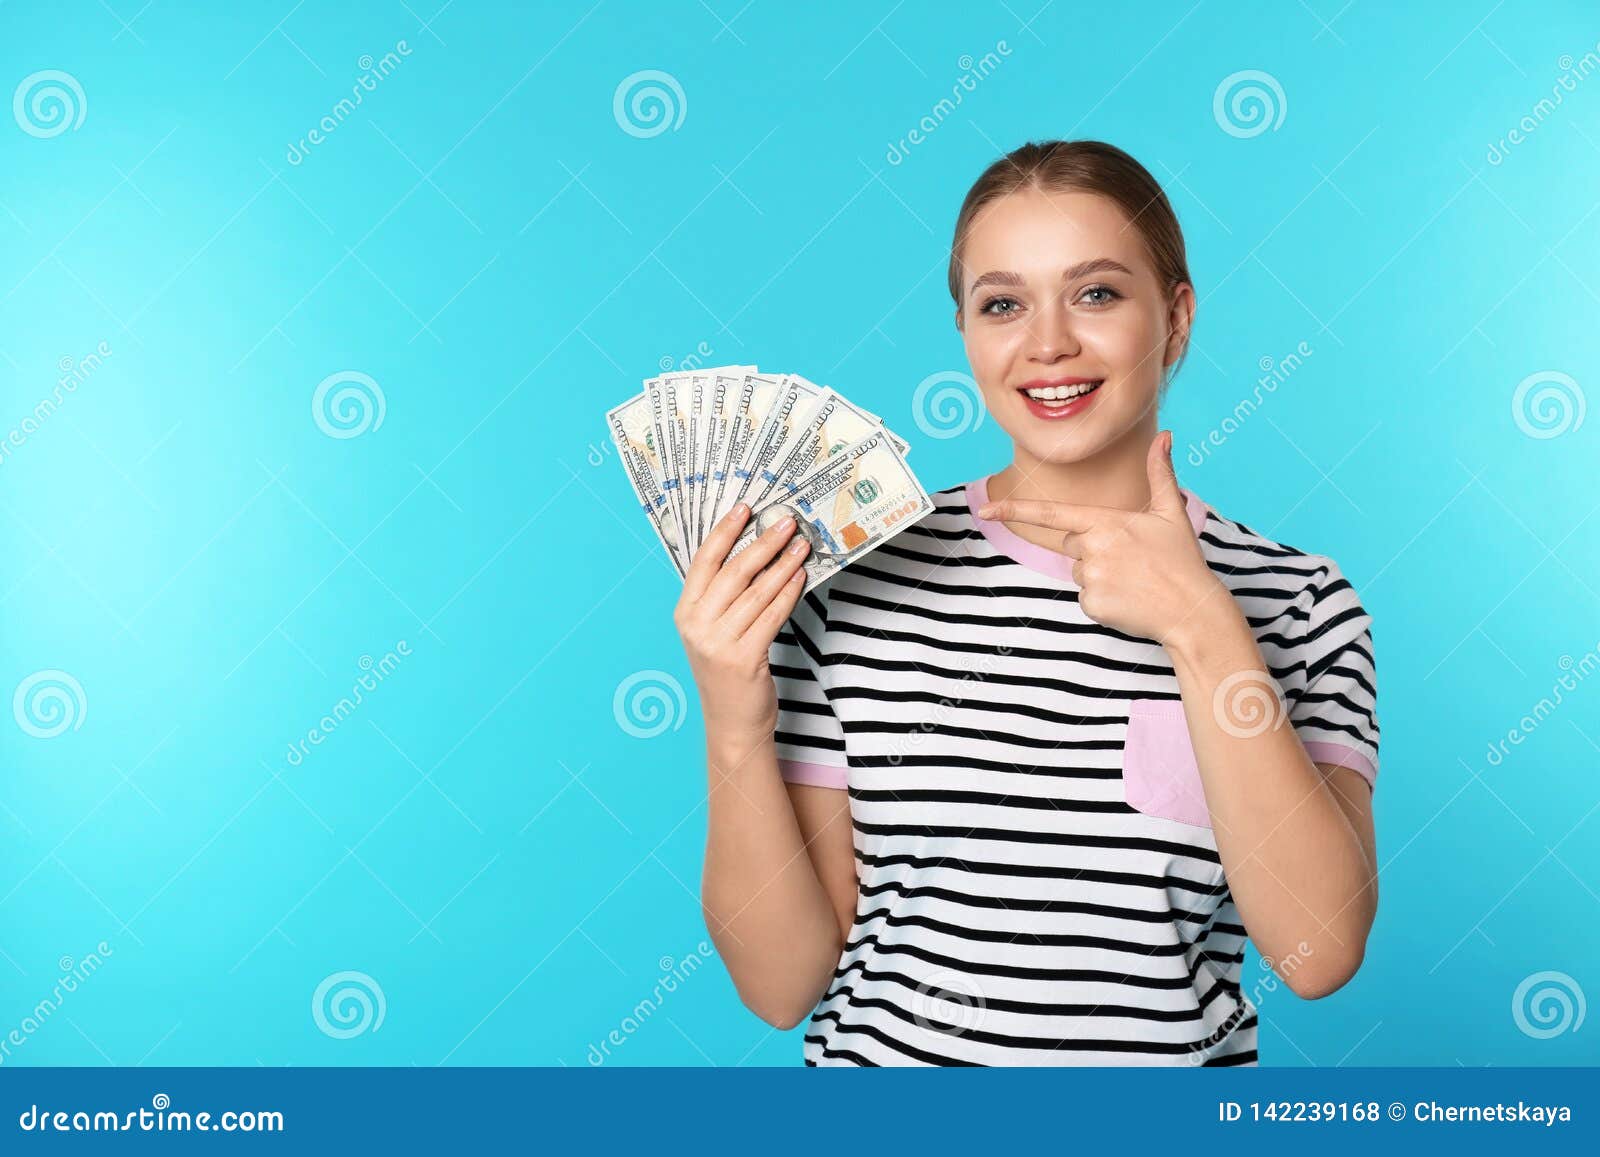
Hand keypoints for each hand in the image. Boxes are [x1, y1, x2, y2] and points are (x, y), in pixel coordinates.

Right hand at [674, 501, 811, 740]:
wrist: (732, 724)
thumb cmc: (726, 674)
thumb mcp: (713, 632)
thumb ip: (723, 598)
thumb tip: (755, 554)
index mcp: (685, 613)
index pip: (704, 561)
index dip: (725, 530)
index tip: (745, 508)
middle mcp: (697, 626)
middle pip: (734, 572)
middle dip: (763, 542)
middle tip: (786, 522)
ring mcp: (719, 643)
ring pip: (757, 592)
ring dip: (783, 565)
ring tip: (801, 545)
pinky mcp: (745, 658)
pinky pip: (772, 616)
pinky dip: (788, 593)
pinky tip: (800, 577)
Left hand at [977, 430, 1229, 646]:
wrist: (1191, 610)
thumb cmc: (1181, 559)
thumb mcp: (1171, 512)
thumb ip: (1160, 472)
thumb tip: (1165, 437)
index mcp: (1105, 522)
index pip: (1050, 514)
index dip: (1014, 511)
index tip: (984, 510)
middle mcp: (1092, 549)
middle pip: (1071, 542)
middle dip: (1093, 547)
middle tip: (1130, 557)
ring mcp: (1090, 578)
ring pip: (1078, 570)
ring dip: (1099, 573)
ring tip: (1133, 578)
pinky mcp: (1091, 604)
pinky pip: (1084, 596)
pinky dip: (1102, 598)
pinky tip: (1128, 597)